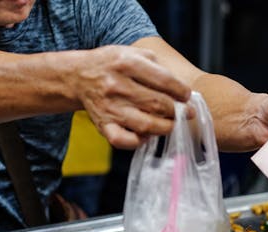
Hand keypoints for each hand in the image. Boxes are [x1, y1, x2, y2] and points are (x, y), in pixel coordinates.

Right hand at [74, 45, 191, 148]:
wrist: (79, 76)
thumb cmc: (113, 65)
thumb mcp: (134, 53)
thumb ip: (158, 66)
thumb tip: (182, 90)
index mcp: (127, 63)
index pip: (164, 80)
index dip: (181, 91)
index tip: (187, 96)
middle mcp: (117, 86)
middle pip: (158, 104)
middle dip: (178, 111)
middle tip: (187, 113)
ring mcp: (110, 107)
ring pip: (146, 125)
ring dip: (165, 128)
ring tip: (172, 124)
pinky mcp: (103, 125)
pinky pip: (123, 140)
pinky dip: (139, 142)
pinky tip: (146, 136)